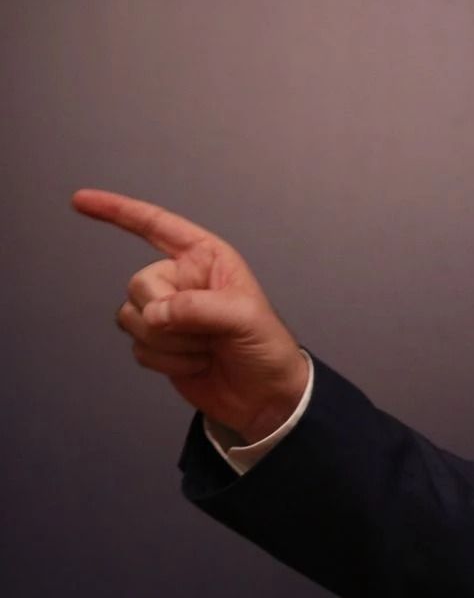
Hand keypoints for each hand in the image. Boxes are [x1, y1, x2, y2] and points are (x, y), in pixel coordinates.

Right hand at [73, 189, 309, 443]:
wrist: (265, 396)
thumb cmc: (267, 347)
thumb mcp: (246, 319)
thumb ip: (199, 309)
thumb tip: (154, 313)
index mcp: (205, 258)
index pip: (157, 226)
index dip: (118, 211)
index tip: (81, 200)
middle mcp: (181, 280)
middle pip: (139, 285)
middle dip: (168, 315)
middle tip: (208, 332)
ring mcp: (167, 313)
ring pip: (132, 319)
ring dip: (170, 343)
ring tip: (208, 348)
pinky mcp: (157, 344)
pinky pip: (137, 348)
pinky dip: (167, 361)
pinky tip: (198, 364)